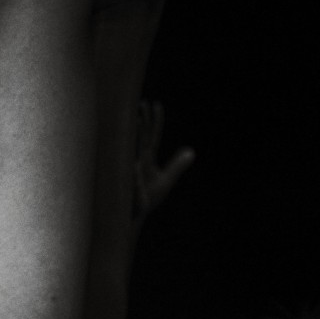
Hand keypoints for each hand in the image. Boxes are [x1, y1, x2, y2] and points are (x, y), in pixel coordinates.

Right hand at [129, 99, 194, 229]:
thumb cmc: (147, 197)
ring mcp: (131, 171)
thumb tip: (191, 151)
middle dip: (141, 120)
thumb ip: (177, 165)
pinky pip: (131, 174)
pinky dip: (132, 167)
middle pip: (140, 137)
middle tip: (142, 102)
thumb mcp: (166, 179)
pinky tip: (133, 161)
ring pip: (132, 150)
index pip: (151, 136)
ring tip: (135, 120)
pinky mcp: (128, 184)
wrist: (133, 216)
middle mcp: (137, 160)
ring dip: (133, 136)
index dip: (155, 121)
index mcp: (146, 158)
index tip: (156, 105)